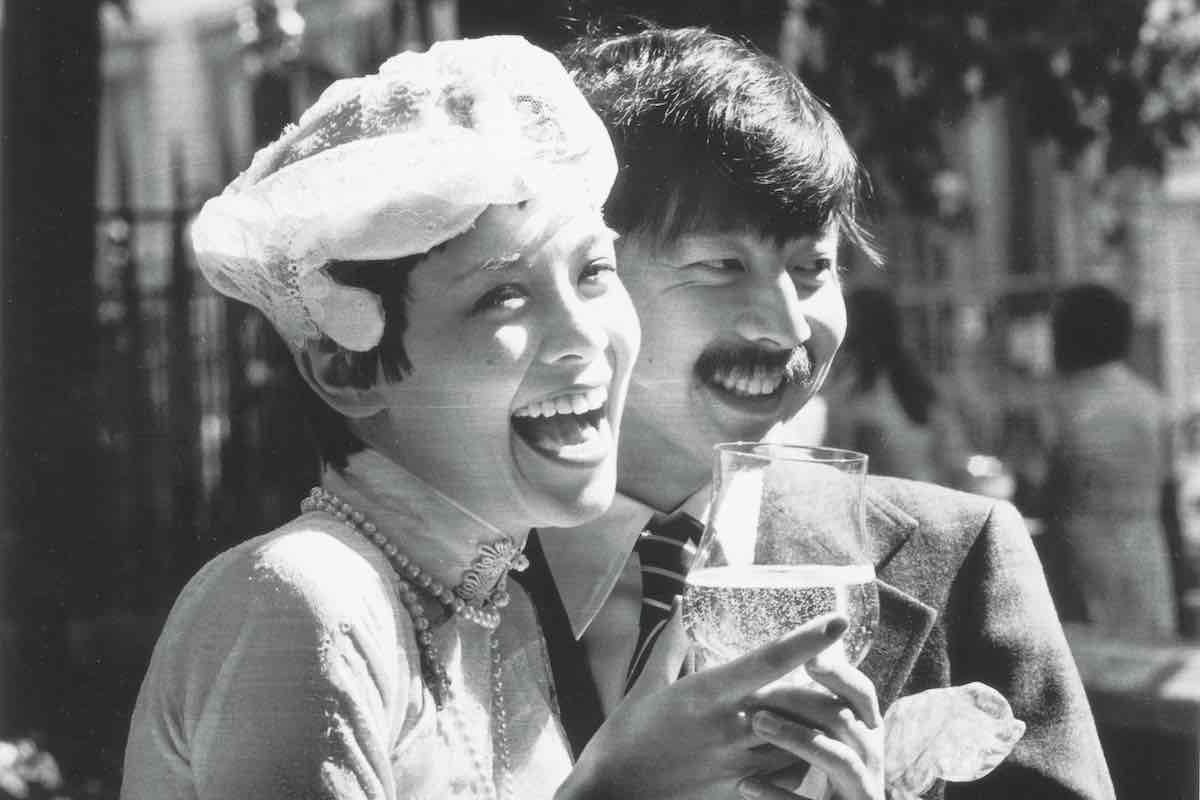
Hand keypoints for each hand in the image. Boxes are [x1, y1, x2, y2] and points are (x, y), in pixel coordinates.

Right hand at [556, 602, 854, 799]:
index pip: (766, 662)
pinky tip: (799, 744)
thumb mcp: (646, 684)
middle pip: (797, 704)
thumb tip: (682, 603)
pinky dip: (800, 756)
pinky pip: (787, 774)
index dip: (806, 642)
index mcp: (704, 695)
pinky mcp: (738, 792)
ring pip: (800, 741)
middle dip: (826, 686)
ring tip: (828, 704)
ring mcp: (736, 765)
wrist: (611, 796)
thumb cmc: (623, 738)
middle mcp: (727, 729)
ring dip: (817, 722)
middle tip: (841, 668)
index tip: (837, 622)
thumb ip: (672, 643)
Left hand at [739, 654, 884, 799]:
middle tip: (756, 690)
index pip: (861, 694)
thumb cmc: (821, 777)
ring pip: (840, 760)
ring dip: (799, 738)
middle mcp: (870, 761)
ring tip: (758, 724)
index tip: (810, 657)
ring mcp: (862, 791)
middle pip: (845, 720)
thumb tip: (799, 655)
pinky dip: (780, 796)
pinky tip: (745, 785)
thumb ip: (812, 707)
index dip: (839, 674)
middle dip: (802, 702)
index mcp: (864, 734)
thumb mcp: (824, 739)